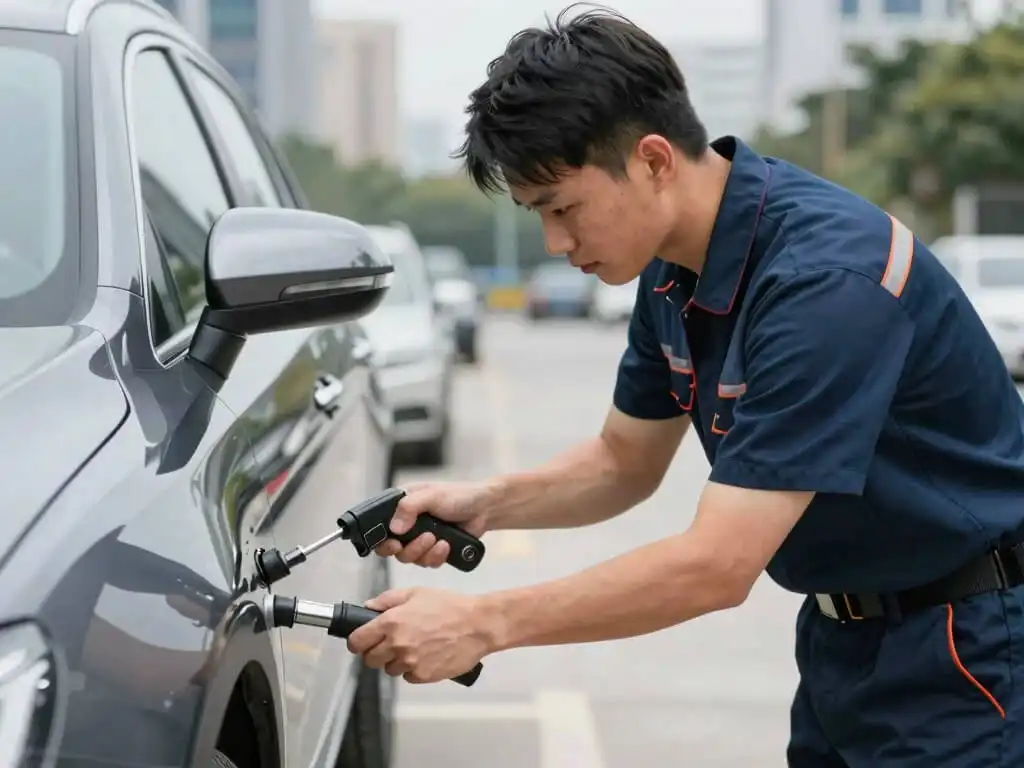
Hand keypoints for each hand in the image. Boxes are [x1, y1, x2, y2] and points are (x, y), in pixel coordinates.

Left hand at [347, 587, 497, 682]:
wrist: (478, 625)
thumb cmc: (450, 606)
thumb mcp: (416, 593)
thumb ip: (387, 600)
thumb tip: (367, 608)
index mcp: (391, 622)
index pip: (357, 642)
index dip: (358, 641)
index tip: (363, 640)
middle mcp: (397, 645)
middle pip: (369, 660)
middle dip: (377, 652)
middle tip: (391, 643)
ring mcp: (410, 663)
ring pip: (389, 669)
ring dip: (396, 661)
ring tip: (415, 647)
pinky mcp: (423, 676)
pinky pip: (408, 677)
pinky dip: (413, 669)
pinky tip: (426, 655)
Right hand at [375, 481, 492, 567]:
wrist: (484, 509)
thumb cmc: (458, 495)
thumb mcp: (432, 495)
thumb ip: (409, 507)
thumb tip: (394, 527)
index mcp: (401, 507)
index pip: (379, 526)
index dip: (382, 539)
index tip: (394, 543)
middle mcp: (407, 524)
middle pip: (391, 548)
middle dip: (408, 548)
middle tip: (424, 539)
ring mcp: (419, 539)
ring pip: (409, 558)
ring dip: (424, 552)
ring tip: (439, 539)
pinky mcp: (433, 551)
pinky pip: (426, 563)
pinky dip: (436, 557)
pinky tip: (446, 545)